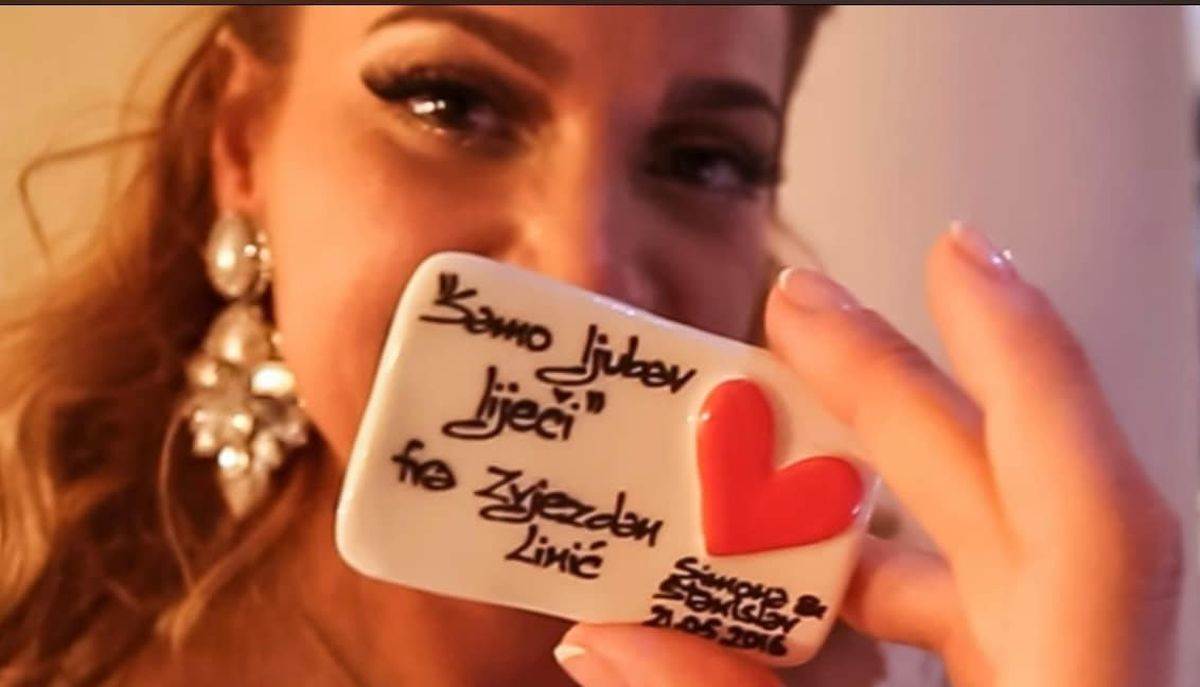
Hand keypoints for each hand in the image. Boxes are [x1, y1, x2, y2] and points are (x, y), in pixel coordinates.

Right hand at [552, 225, 1182, 686]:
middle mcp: (1093, 678)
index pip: (1091, 511)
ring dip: (862, 517)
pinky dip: (877, 596)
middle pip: (1011, 503)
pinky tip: (789, 601)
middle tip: (796, 311)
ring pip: (982, 564)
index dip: (1027, 368)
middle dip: (893, 396)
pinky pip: (971, 624)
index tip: (954, 252)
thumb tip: (607, 636)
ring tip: (746, 476)